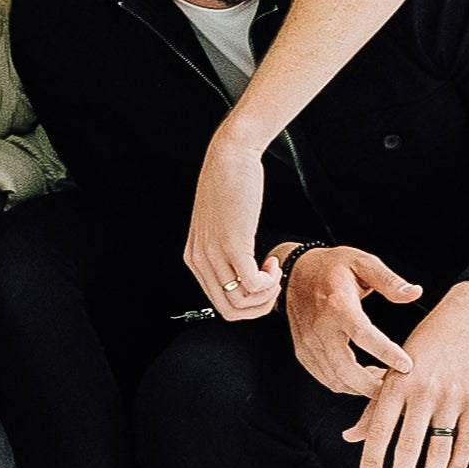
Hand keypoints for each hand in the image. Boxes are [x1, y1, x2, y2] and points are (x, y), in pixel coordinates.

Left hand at [186, 127, 277, 317]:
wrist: (230, 156)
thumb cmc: (229, 185)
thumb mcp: (220, 225)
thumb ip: (224, 251)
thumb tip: (244, 276)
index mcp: (194, 258)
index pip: (218, 303)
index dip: (247, 303)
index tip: (262, 285)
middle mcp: (200, 259)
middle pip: (229, 310)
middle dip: (258, 307)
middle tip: (273, 287)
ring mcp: (214, 254)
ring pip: (240, 302)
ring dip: (266, 295)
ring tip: (274, 272)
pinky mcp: (232, 244)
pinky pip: (252, 284)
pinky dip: (269, 283)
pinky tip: (273, 263)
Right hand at [282, 244, 418, 398]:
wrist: (295, 272)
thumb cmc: (332, 267)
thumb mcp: (362, 262)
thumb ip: (389, 280)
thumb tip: (415, 292)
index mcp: (338, 304)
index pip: (362, 335)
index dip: (386, 353)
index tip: (407, 365)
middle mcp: (321, 327)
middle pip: (345, 368)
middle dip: (372, 385)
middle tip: (396, 386)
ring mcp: (309, 343)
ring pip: (335, 379)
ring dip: (361, 387)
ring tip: (382, 381)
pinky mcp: (304, 352)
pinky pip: (325, 378)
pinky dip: (346, 385)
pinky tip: (362, 378)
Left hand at [342, 282, 468, 467]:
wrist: (467, 319)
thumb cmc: (423, 347)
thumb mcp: (393, 370)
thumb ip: (373, 406)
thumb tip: (349, 437)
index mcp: (396, 383)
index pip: (378, 430)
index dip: (371, 460)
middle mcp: (423, 391)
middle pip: (409, 446)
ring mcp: (452, 397)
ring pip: (439, 449)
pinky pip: (467, 441)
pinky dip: (458, 463)